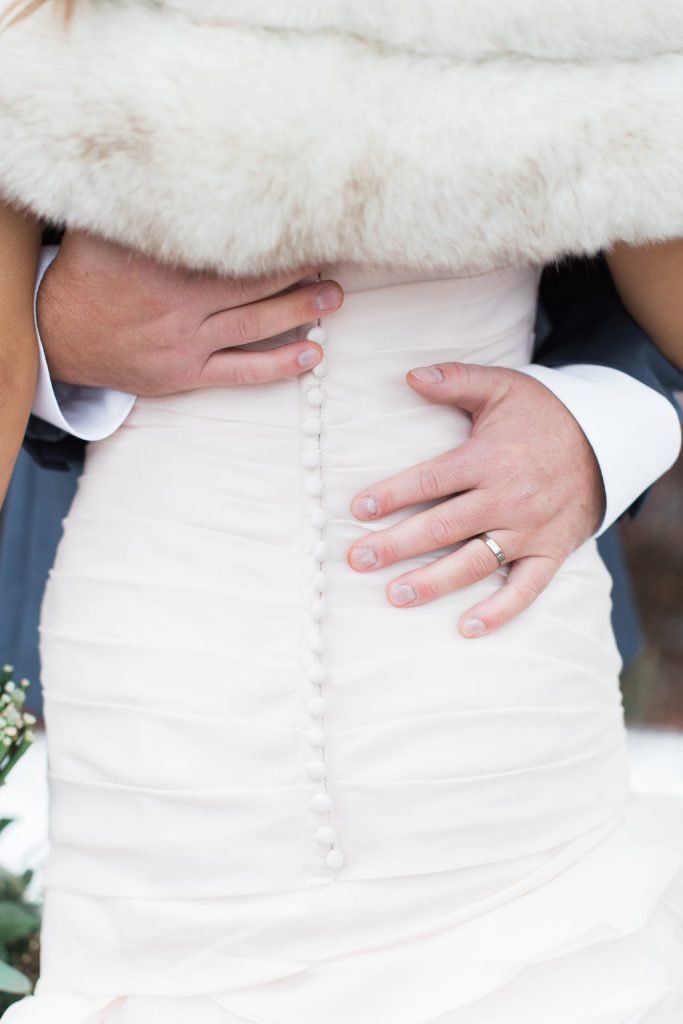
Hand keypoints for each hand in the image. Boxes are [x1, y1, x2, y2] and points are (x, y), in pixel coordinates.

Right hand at [37, 231, 343, 394]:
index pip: (233, 248)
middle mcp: (183, 307)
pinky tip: (311, 356)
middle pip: (254, 285)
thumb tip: (173, 166)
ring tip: (334, 298)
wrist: (60, 337)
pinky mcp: (187, 374)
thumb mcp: (107, 233)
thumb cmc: (89, 277)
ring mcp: (187, 344)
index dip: (273, 237)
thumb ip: (143, 209)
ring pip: (255, 325)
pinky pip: (241, 372)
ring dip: (299, 312)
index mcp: (168, 268)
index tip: (304, 221)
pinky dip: (278, 365)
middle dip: (298, 271)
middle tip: (336, 256)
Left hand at [347, 362, 605, 636]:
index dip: (391, 495)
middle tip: (358, 559)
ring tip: (394, 595)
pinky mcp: (551, 553)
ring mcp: (529, 531)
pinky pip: (525, 590)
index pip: (430, 480)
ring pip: (474, 563)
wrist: (607, 442)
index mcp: (489, 459)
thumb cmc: (542, 415)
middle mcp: (507, 499)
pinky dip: (499, 612)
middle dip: (396, 546)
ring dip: (433, 582)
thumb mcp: (503, 386)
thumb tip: (410, 376)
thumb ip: (456, 379)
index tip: (357, 511)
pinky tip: (467, 629)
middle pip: (442, 527)